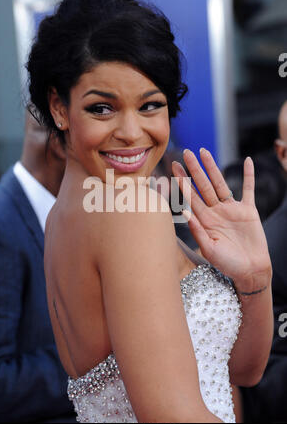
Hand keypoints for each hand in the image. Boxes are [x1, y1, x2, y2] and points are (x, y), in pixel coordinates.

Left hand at [172, 148, 271, 290]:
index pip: (190, 197)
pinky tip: (248, 161)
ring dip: (213, 168)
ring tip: (204, 152)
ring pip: (220, 183)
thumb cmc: (227, 265)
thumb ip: (197, 231)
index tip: (173, 167)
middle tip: (186, 152)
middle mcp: (216, 212)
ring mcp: (232, 210)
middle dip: (194, 169)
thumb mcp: (209, 249)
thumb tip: (183, 213)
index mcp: (204, 220)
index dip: (182, 182)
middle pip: (203, 186)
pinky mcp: (248, 211)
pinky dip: (249, 175)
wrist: (250, 271)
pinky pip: (249, 189)